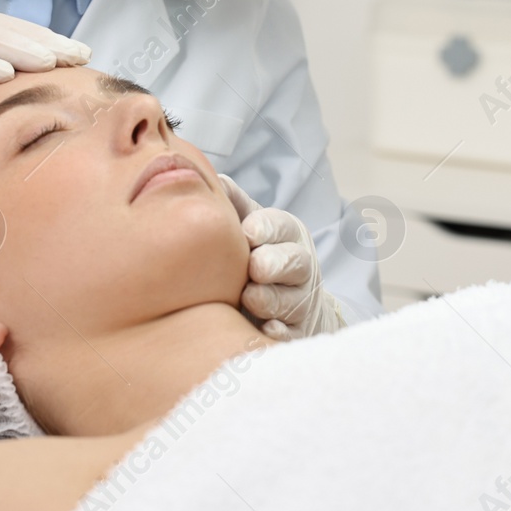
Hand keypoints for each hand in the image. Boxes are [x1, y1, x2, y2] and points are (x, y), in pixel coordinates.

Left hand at [218, 174, 345, 339]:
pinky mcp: (297, 333)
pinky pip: (292, 335)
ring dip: (271, 299)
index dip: (266, 228)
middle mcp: (299, 266)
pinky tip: (266, 330)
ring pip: (292, 300)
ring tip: (249, 298)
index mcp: (287, 234)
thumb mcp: (249, 225)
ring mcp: (301, 302)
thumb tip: (209, 175)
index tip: (248, 232)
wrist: (290, 303)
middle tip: (254, 267)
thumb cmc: (257, 254)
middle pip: (294, 261)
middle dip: (274, 263)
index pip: (282, 226)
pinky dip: (279, 333)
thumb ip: (234, 203)